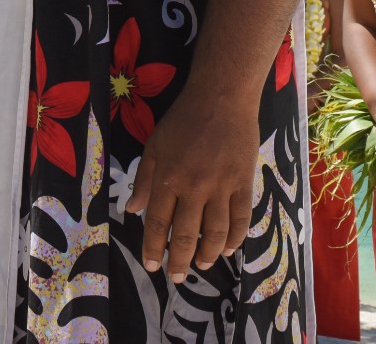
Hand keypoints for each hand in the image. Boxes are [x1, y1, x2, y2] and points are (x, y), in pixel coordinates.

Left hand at [126, 88, 259, 283]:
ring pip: (215, 233)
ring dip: (208, 255)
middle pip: (186, 234)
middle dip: (179, 260)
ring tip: (202, 266)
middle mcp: (194, 187)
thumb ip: (143, 180)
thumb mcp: (154, 145)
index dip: (154, 247)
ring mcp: (222, 187)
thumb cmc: (182, 120)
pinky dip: (235, 238)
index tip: (152, 265)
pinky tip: (229, 249)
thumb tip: (131, 211)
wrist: (222, 98)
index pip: (159, 222)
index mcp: (168, 177)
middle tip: (176, 277)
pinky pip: (241, 219)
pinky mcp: (244, 184)